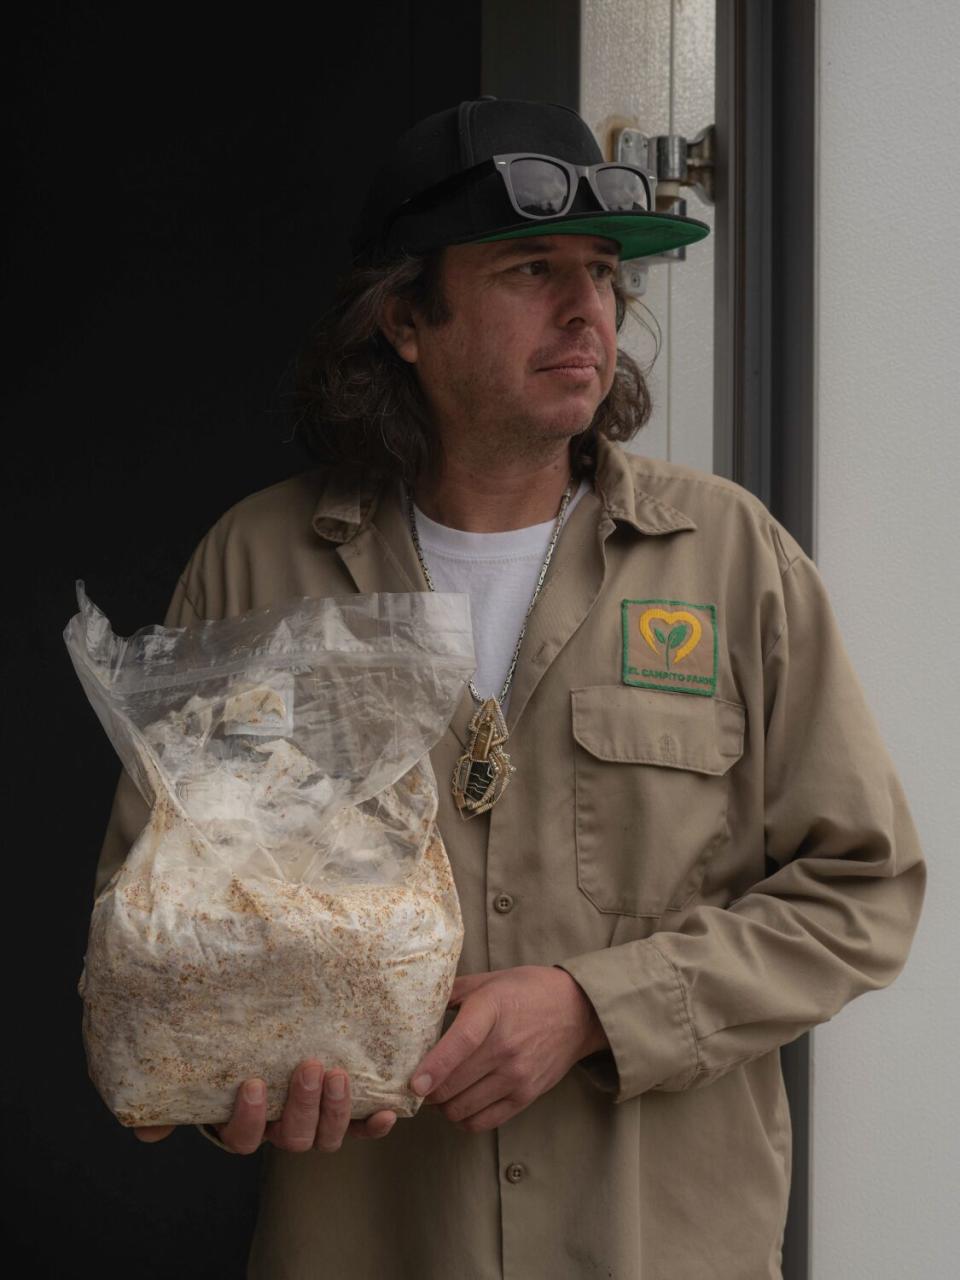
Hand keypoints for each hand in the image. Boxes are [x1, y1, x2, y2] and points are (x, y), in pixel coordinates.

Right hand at [133, 1060, 397, 1151]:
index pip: (243, 1138)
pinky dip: (375, 1124)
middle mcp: (280, 1129)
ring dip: (336, 1109)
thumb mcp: (196, 1078)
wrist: (263, 1044)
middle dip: (302, 1105)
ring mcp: (315, 1122)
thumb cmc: (229, 1060)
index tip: (252, 1083)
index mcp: (245, 1124)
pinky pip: (362, 1128)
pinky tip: (388, 1111)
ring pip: (326, 1137)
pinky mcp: (344, 1111)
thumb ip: (170, 1103)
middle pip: (292, 1138)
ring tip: (340, 1073)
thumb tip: (146, 1133)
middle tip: (309, 1066)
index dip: (248, 1118)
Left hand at [408, 965, 607, 1133]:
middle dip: (427, 1091)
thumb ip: (452, 992)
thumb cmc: (528, 991)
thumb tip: (417, 1006)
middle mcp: (506, 1045)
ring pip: (463, 1107)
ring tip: (439, 1093)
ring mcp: (517, 1074)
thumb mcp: (490, 981)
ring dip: (443, 1106)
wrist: (578, 1010)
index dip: (435, 1066)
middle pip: (454, 1083)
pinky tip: (460, 1105)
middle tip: (419, 1084)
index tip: (414, 1084)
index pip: (461, 1042)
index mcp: (493, 1009)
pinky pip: (484, 1121)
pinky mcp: (526, 1095)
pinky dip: (464, 1119)